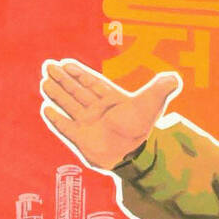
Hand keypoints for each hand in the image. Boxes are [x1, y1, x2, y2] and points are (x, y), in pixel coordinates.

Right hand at [41, 59, 179, 169]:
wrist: (133, 154)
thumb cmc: (142, 128)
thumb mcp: (153, 101)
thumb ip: (162, 87)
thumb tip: (174, 78)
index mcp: (111, 100)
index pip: (91, 83)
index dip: (78, 73)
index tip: (65, 63)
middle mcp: (98, 112)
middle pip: (76, 92)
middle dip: (63, 80)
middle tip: (48, 66)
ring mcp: (88, 125)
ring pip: (69, 106)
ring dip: (56, 94)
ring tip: (44, 82)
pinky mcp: (81, 140)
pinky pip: (65, 127)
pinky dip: (55, 119)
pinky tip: (46, 109)